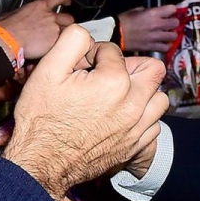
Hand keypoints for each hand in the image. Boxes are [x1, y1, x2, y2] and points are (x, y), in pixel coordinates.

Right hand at [0, 0, 73, 60]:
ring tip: (60, 39)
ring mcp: (54, 29)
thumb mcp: (14, 14)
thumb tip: (21, 16)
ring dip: (65, 34)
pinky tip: (54, 48)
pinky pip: (62, 42)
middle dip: (67, 21)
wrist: (9, 40)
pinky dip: (59, 45)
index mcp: (39, 6)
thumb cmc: (7, 28)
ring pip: (67, 30)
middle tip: (64, 25)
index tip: (67, 1)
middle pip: (68, 17)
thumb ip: (23, 13)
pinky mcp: (55, 41)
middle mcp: (49, 16)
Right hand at [4, 25, 169, 197]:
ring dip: (143, 92)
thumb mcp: (47, 71)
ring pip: (159, 98)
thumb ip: (71, 40)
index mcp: (114, 82)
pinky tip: (121, 116)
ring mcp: (137, 128)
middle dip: (130, 66)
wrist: (40, 164)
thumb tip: (87, 36)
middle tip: (108, 74)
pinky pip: (154, 124)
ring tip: (120, 94)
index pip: (113, 51)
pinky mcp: (136, 146)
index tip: (80, 67)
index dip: (93, 54)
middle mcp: (133, 104)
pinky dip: (142, 117)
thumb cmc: (41, 119)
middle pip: (152, 68)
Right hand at [118, 5, 178, 53]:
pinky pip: (166, 47)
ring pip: (173, 36)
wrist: (115, 34)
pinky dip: (166, 45)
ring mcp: (155, 37)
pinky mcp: (152, 47)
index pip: (172, 9)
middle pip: (175, 23)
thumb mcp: (136, 10)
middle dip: (173, 22)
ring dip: (171, 34)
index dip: (172, 10)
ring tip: (167, 34)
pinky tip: (162, 43)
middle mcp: (156, 25)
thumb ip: (149, 11)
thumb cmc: (124, 21)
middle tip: (169, 23)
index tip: (170, 12)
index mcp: (152, 13)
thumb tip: (156, 12)